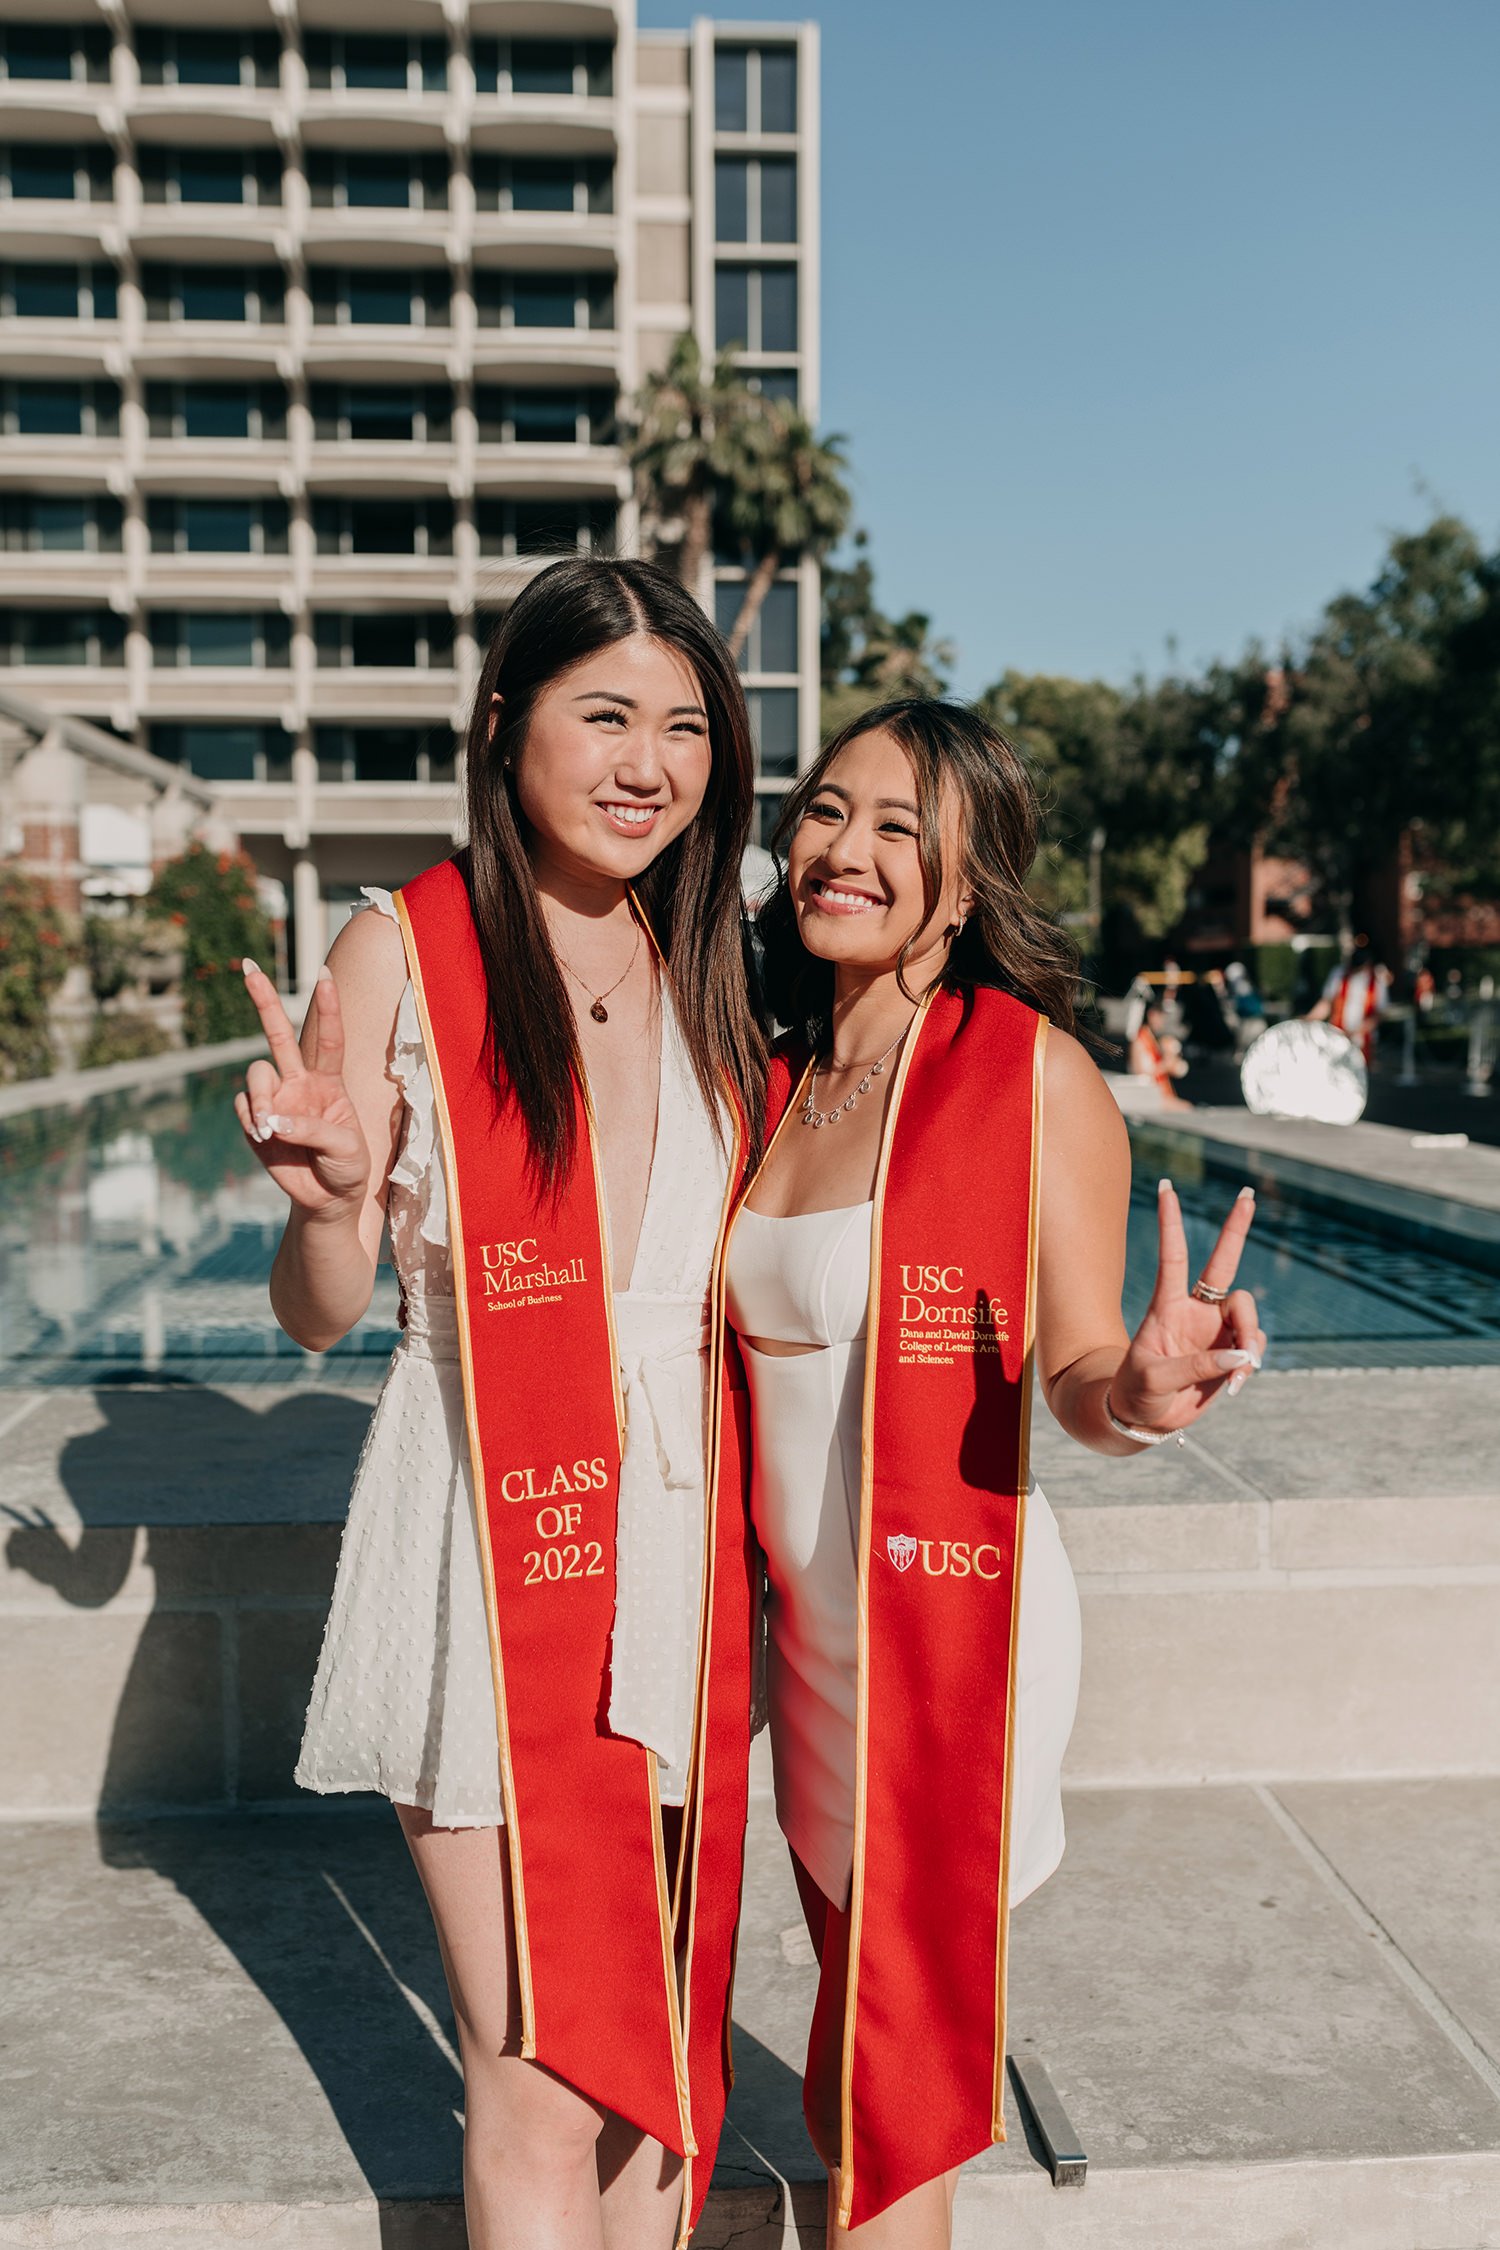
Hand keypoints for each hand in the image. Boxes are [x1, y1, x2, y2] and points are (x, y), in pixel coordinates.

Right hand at [233, 960, 370, 1218]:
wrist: (328, 1201)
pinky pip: (244, 1107)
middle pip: (279, 1034)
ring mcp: (275, 1100)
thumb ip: (313, 1130)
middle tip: (248, 966)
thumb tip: (272, 1121)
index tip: (323, 972)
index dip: (327, 1006)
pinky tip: (264, 1136)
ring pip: (257, 1074)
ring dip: (262, 1097)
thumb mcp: (346, 1149)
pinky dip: (252, 1119)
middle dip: (264, 999)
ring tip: (270, 1128)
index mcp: (330, 1081)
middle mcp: (300, 1082)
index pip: (328, 1037)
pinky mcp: (256, 1121)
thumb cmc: (346, 1168)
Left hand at [1108, 1179, 1265, 1436]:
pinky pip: (1253, 1348)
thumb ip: (1198, 1366)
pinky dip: (1249, 1365)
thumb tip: (1241, 1355)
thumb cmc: (1137, 1393)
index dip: (1171, 1223)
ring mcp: (1216, 1329)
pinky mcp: (1231, 1351)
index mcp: (1167, 1306)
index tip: (1167, 1187)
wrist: (1144, 1419)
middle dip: (1236, 1228)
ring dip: (1250, 1341)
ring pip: (1248, 1316)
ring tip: (1237, 1376)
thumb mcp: (1156, 1379)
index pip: (1172, 1257)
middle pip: (1223, 1263)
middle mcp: (1195, 1310)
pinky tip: (1235, 1386)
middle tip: (1247, 1194)